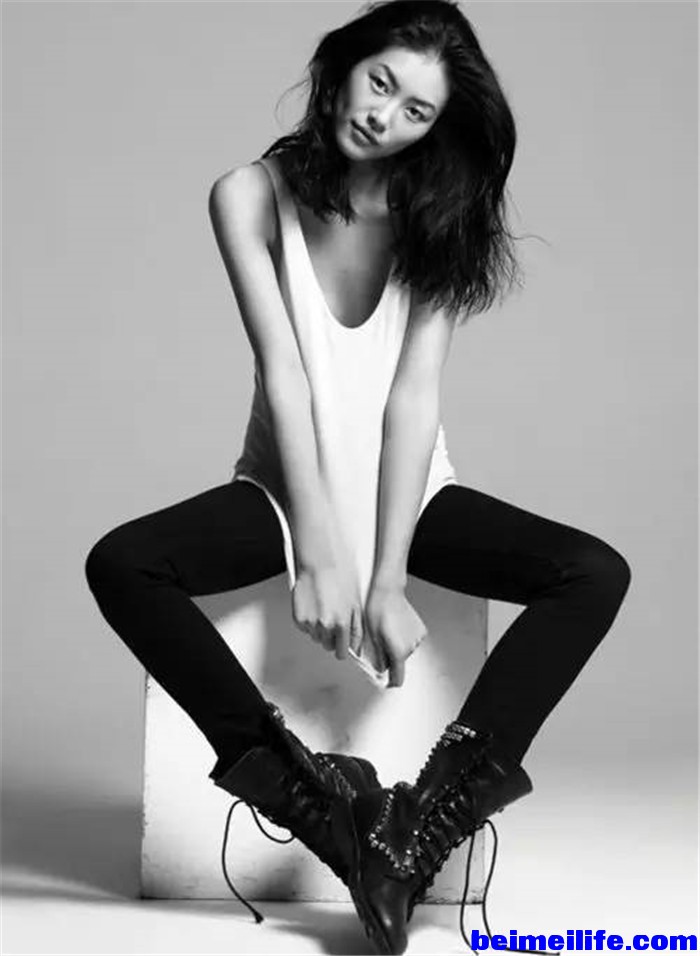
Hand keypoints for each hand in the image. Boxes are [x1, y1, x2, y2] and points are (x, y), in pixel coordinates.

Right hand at [291, 541, 363, 660]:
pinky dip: (309, 621)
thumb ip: (356, 628)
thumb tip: (356, 643)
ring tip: (324, 609)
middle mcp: (324, 626)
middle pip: (327, 646)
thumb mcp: (356, 603)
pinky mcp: (298, 617)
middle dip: (332, 637)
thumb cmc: (340, 576)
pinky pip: (305, 627)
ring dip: (320, 629)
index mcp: (341, 624)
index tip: (343, 644)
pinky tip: (315, 607)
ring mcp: (309, 623)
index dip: (343, 648)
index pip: (341, 652)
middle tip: (334, 620)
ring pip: (316, 637)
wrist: (320, 561)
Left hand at [363, 583, 427, 687]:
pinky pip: (411, 640)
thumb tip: (381, 669)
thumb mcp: (372, 637)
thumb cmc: (377, 610)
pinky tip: (396, 627)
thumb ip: (378, 657)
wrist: (387, 592)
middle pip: (400, 662)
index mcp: (398, 651)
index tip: (386, 682)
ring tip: (388, 632)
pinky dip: (405, 638)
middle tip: (380, 643)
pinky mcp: (421, 630)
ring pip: (406, 651)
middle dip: (390, 657)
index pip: (398, 677)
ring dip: (398, 646)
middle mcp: (411, 647)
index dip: (391, 681)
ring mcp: (417, 638)